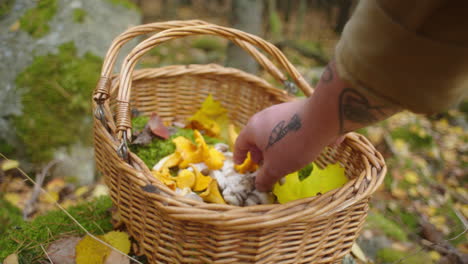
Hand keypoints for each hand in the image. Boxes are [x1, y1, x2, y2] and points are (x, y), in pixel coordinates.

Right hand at [233, 59, 399, 191]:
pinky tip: (301, 150)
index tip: (240, 165)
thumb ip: (265, 178)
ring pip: (273, 131)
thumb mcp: (276, 168)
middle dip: (258, 153)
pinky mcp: (299, 110)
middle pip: (256, 136)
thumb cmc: (293, 144)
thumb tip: (259, 185)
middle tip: (263, 165)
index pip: (239, 143)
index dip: (238, 156)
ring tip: (283, 160)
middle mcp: (265, 116)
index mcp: (253, 128)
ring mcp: (282, 111)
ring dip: (274, 147)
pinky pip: (289, 128)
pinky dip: (289, 140)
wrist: (323, 118)